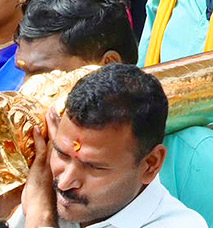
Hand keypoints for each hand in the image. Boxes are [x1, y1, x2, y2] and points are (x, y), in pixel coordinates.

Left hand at [22, 111, 56, 226]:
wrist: (45, 210)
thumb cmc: (47, 203)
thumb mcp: (56, 188)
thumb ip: (58, 178)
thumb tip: (63, 176)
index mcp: (61, 166)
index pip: (63, 145)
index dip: (64, 133)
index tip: (67, 121)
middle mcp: (58, 162)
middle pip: (60, 139)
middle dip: (59, 124)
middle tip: (58, 110)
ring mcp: (50, 162)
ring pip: (52, 140)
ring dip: (51, 126)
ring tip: (50, 113)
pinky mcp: (41, 165)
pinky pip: (41, 147)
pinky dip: (38, 137)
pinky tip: (37, 128)